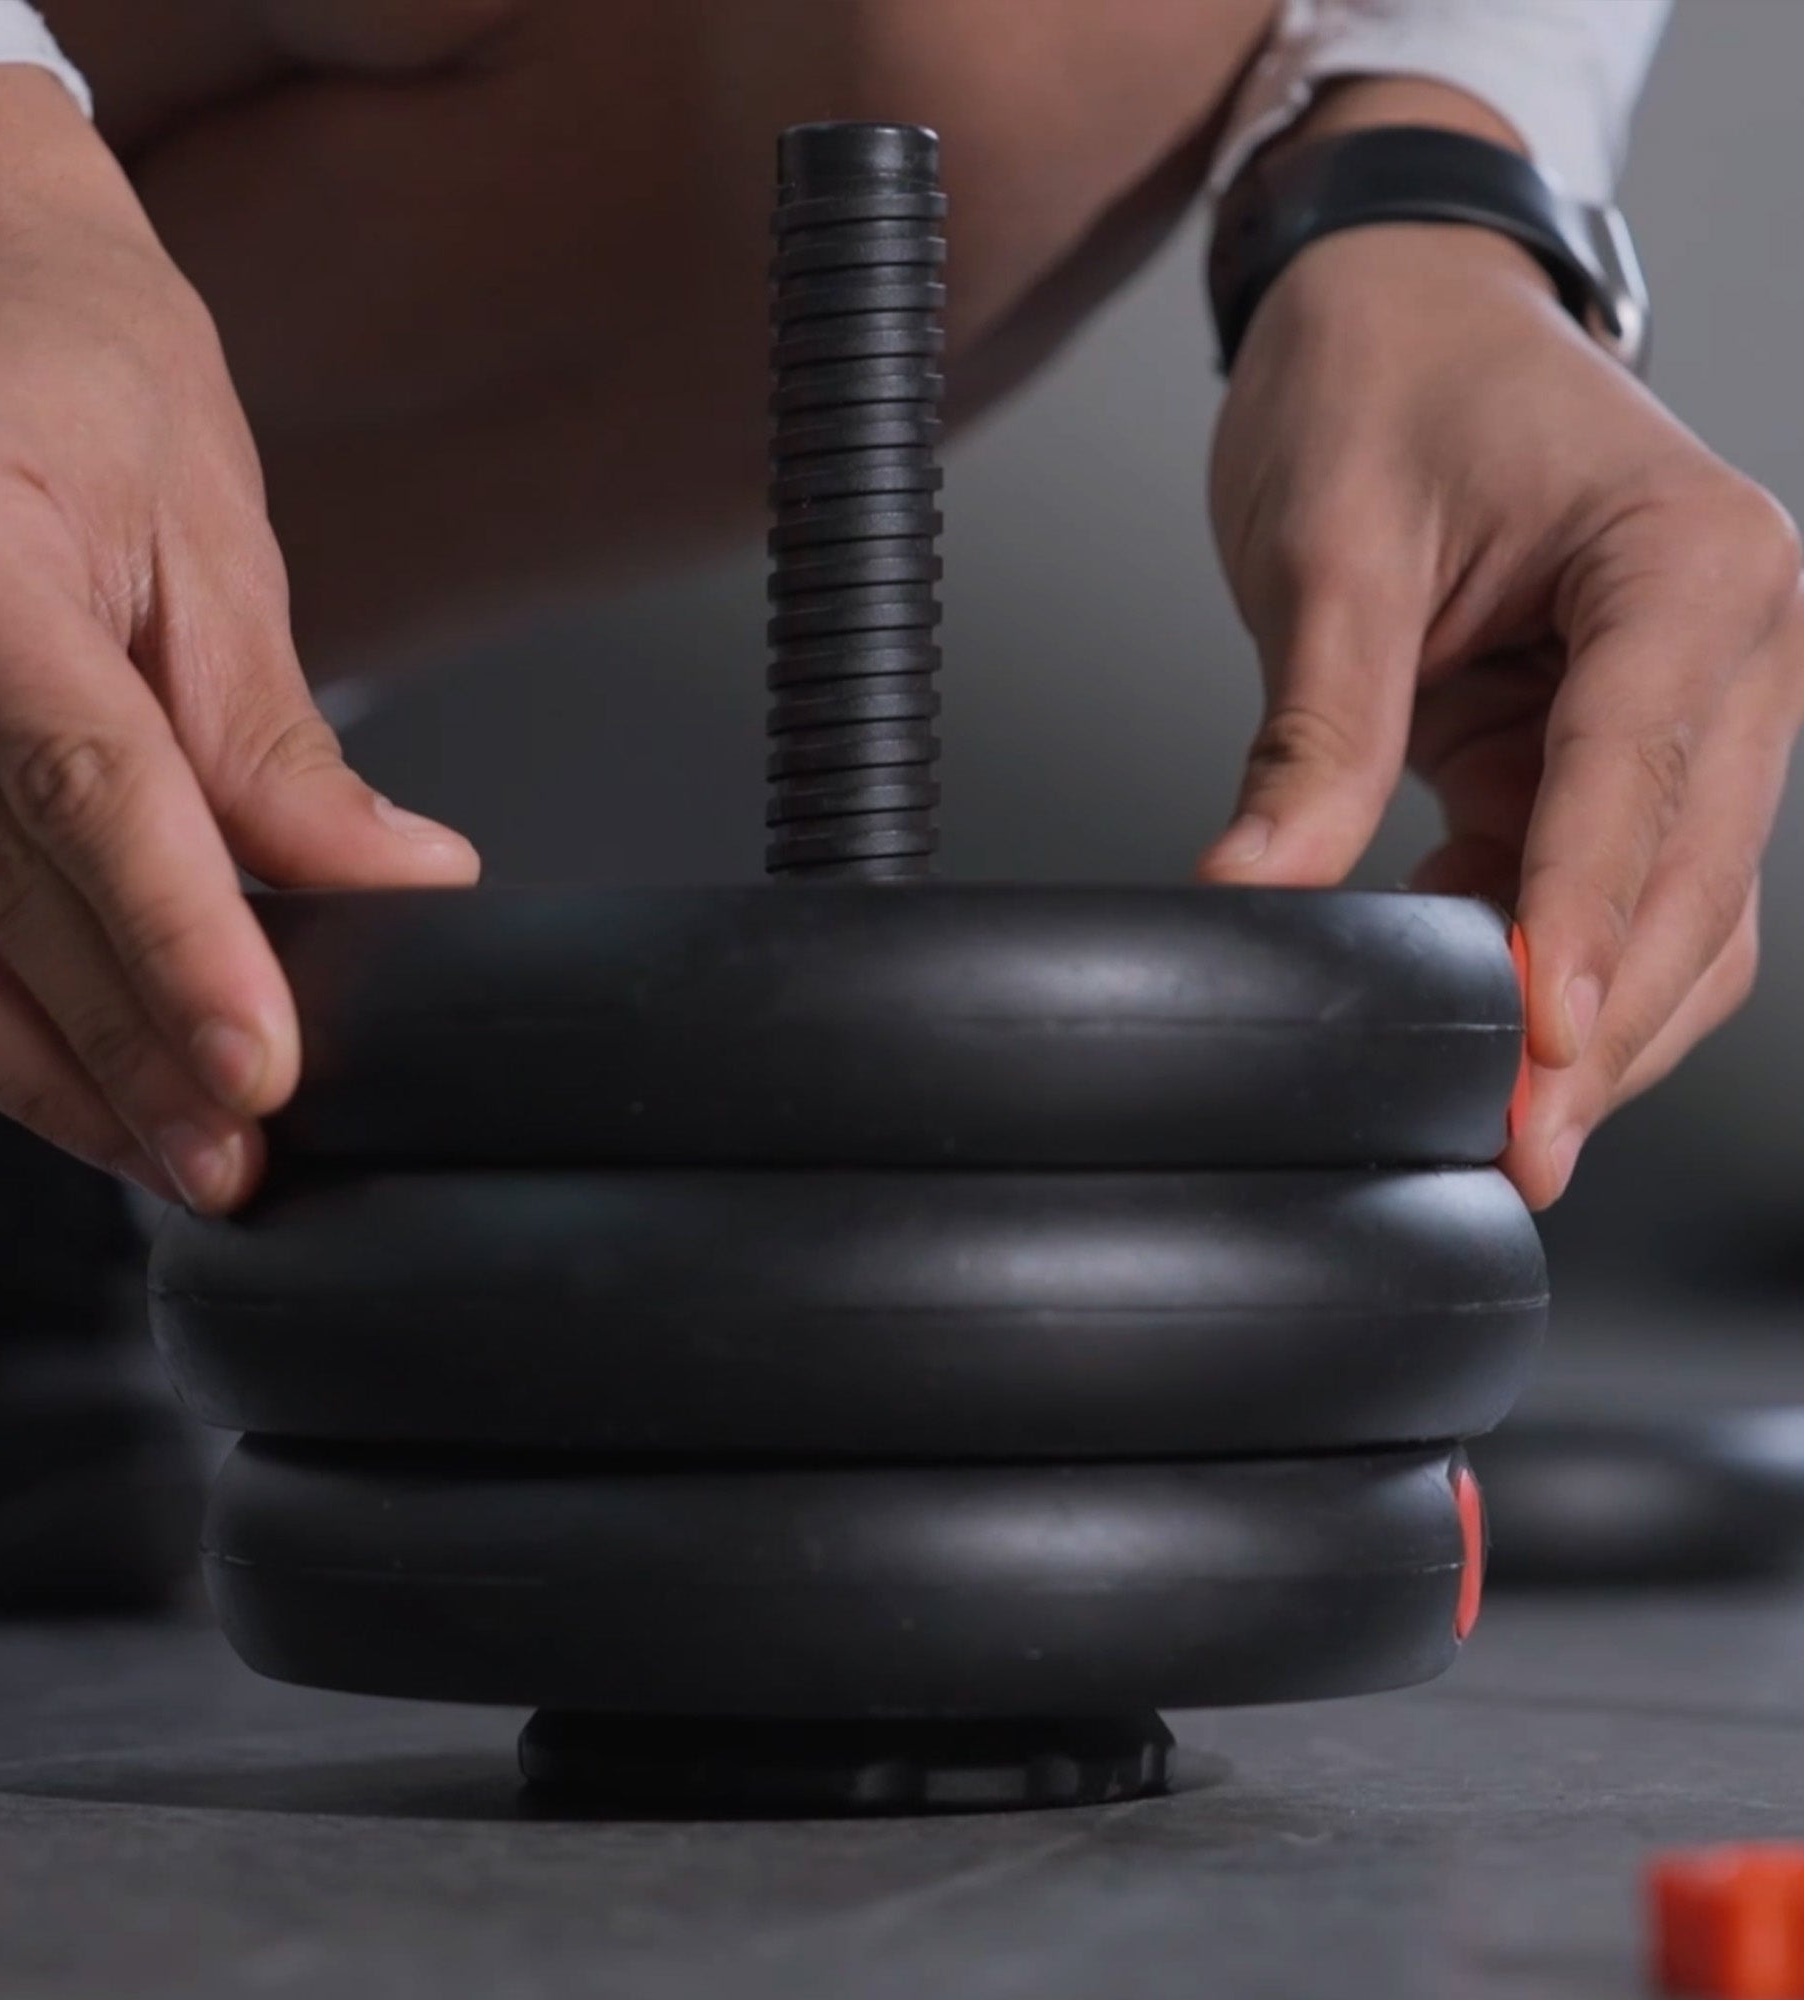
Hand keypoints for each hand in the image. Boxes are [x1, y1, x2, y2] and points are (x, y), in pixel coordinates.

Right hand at [0, 68, 478, 1211]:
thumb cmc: (75, 363)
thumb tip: (392, 883)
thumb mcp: (206, 525)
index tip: (264, 1070)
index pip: (78, 785)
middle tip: (230, 1160)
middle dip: (120, 1046)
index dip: (177, 944)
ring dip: (38, 1068)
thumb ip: (272, 734)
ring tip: (163, 1159)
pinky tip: (62, 1081)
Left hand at [1203, 164, 1803, 1206]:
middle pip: (1689, 877)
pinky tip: (1480, 1022)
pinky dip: (1554, 964)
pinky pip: (1611, 885)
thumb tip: (1259, 895)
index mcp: (1690, 567)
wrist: (1396, 308)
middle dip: (1602, 1022)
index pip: (1638, 781)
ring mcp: (1693, 704)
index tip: (1539, 1046)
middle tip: (1519, 1143)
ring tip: (1504, 1126)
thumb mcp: (1332, 553)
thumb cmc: (1384, 378)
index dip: (1587, 930)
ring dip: (1596, 1021)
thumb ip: (1315, 736)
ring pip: (1678, 910)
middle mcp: (1733, 642)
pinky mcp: (1618, 745)